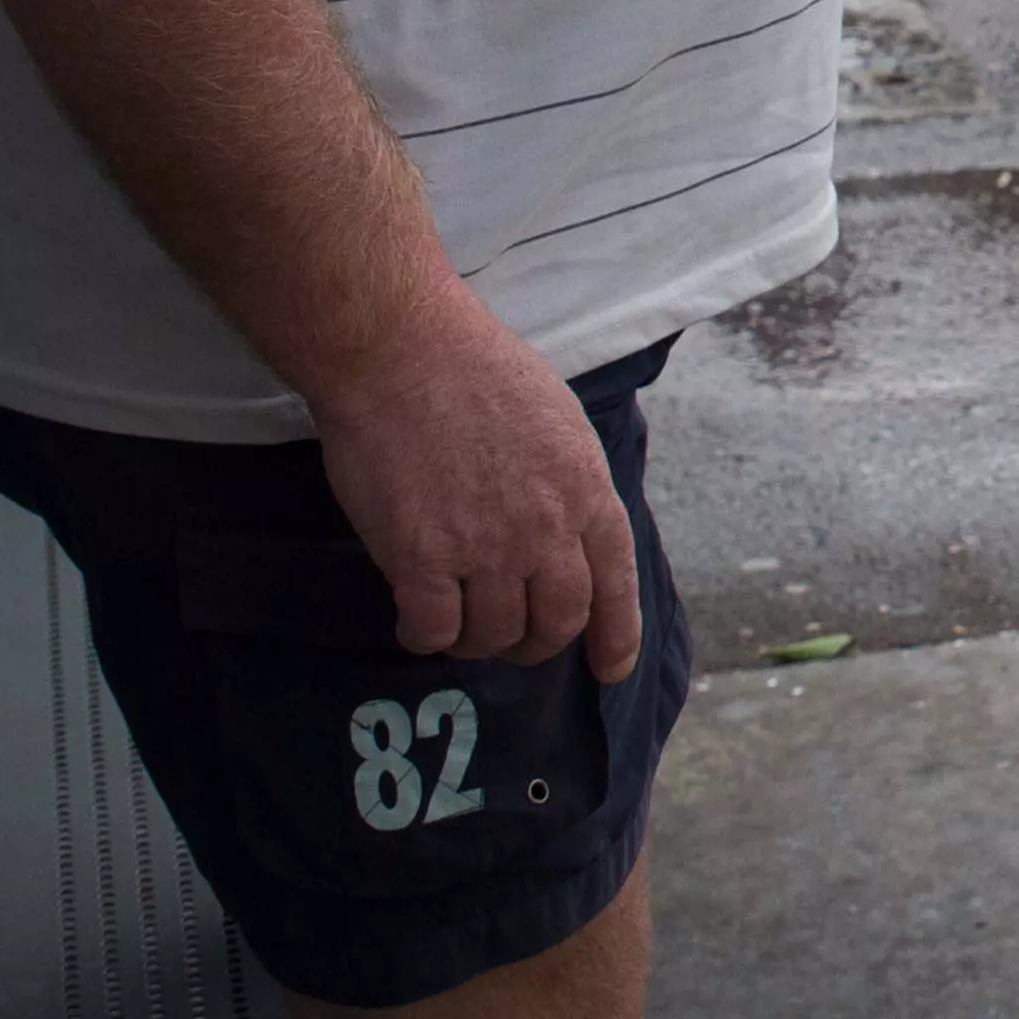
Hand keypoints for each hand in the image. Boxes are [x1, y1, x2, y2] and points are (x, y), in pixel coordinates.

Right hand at [312, 310, 643, 680]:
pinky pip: (433, 630)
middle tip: (510, 640)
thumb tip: (566, 535)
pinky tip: (416, 621)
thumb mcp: (558, 423)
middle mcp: (546, 529)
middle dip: (534, 644)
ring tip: (456, 623)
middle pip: (555, 623)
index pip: (615, 584)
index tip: (610, 668)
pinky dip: (426, 637)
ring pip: (493, 636)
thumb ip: (569, 485)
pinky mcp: (422, 557)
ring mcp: (485, 547)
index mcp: (587, 491)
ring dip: (476, 642)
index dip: (615, 635)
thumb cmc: (477, 372)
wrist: (402, 350)